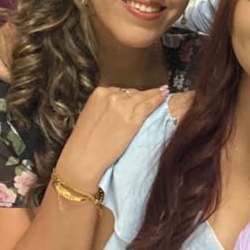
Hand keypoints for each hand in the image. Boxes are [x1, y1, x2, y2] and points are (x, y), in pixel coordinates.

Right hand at [52, 86, 168, 194]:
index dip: (129, 96)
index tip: (136, 97)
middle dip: (140, 97)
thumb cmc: (83, 142)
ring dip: (154, 95)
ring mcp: (124, 106)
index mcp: (99, 93)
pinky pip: (150, 104)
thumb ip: (103, 107)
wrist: (83, 158)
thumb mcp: (91, 115)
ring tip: (163, 92)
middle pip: (132, 92)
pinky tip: (165, 95)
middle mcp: (112, 95)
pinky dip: (159, 99)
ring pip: (143, 96)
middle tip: (151, 97)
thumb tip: (117, 107)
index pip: (120, 91)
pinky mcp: (134, 118)